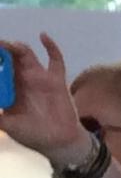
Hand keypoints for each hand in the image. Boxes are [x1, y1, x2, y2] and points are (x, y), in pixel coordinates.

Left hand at [0, 34, 89, 165]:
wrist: (58, 142)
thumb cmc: (33, 134)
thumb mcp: (8, 126)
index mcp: (8, 88)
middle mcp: (21, 79)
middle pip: (8, 58)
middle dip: (0, 51)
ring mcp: (39, 77)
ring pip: (26, 55)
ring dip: (15, 47)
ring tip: (5, 45)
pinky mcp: (56, 79)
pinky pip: (55, 60)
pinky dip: (51, 47)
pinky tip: (43, 36)